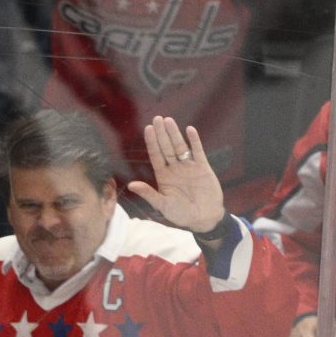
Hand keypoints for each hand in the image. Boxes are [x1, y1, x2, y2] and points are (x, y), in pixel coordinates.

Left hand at [125, 116, 225, 234]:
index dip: (152, 142)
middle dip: (162, 133)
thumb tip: (131, 185)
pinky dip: (194, 141)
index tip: (148, 129)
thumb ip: (148, 193)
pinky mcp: (203, 167)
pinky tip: (189, 130)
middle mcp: (175, 168)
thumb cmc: (181, 214)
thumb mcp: (162, 205)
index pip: (156, 155)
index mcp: (163, 176)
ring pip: (180, 146)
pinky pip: (198, 151)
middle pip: (167, 147)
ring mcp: (189, 166)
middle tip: (157, 118)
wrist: (204, 218)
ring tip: (169, 120)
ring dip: (175, 134)